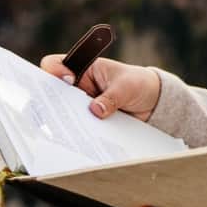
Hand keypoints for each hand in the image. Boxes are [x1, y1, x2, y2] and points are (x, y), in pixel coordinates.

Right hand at [37, 52, 161, 121]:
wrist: (153, 102)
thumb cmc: (138, 84)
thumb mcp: (126, 87)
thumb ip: (111, 97)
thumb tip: (96, 111)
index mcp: (83, 69)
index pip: (55, 65)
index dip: (54, 72)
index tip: (68, 80)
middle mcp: (77, 86)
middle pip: (54, 92)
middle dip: (53, 102)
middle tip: (55, 112)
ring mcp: (81, 105)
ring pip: (64, 112)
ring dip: (67, 120)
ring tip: (70, 130)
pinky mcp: (89, 121)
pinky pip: (79, 127)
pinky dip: (80, 133)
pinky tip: (83, 141)